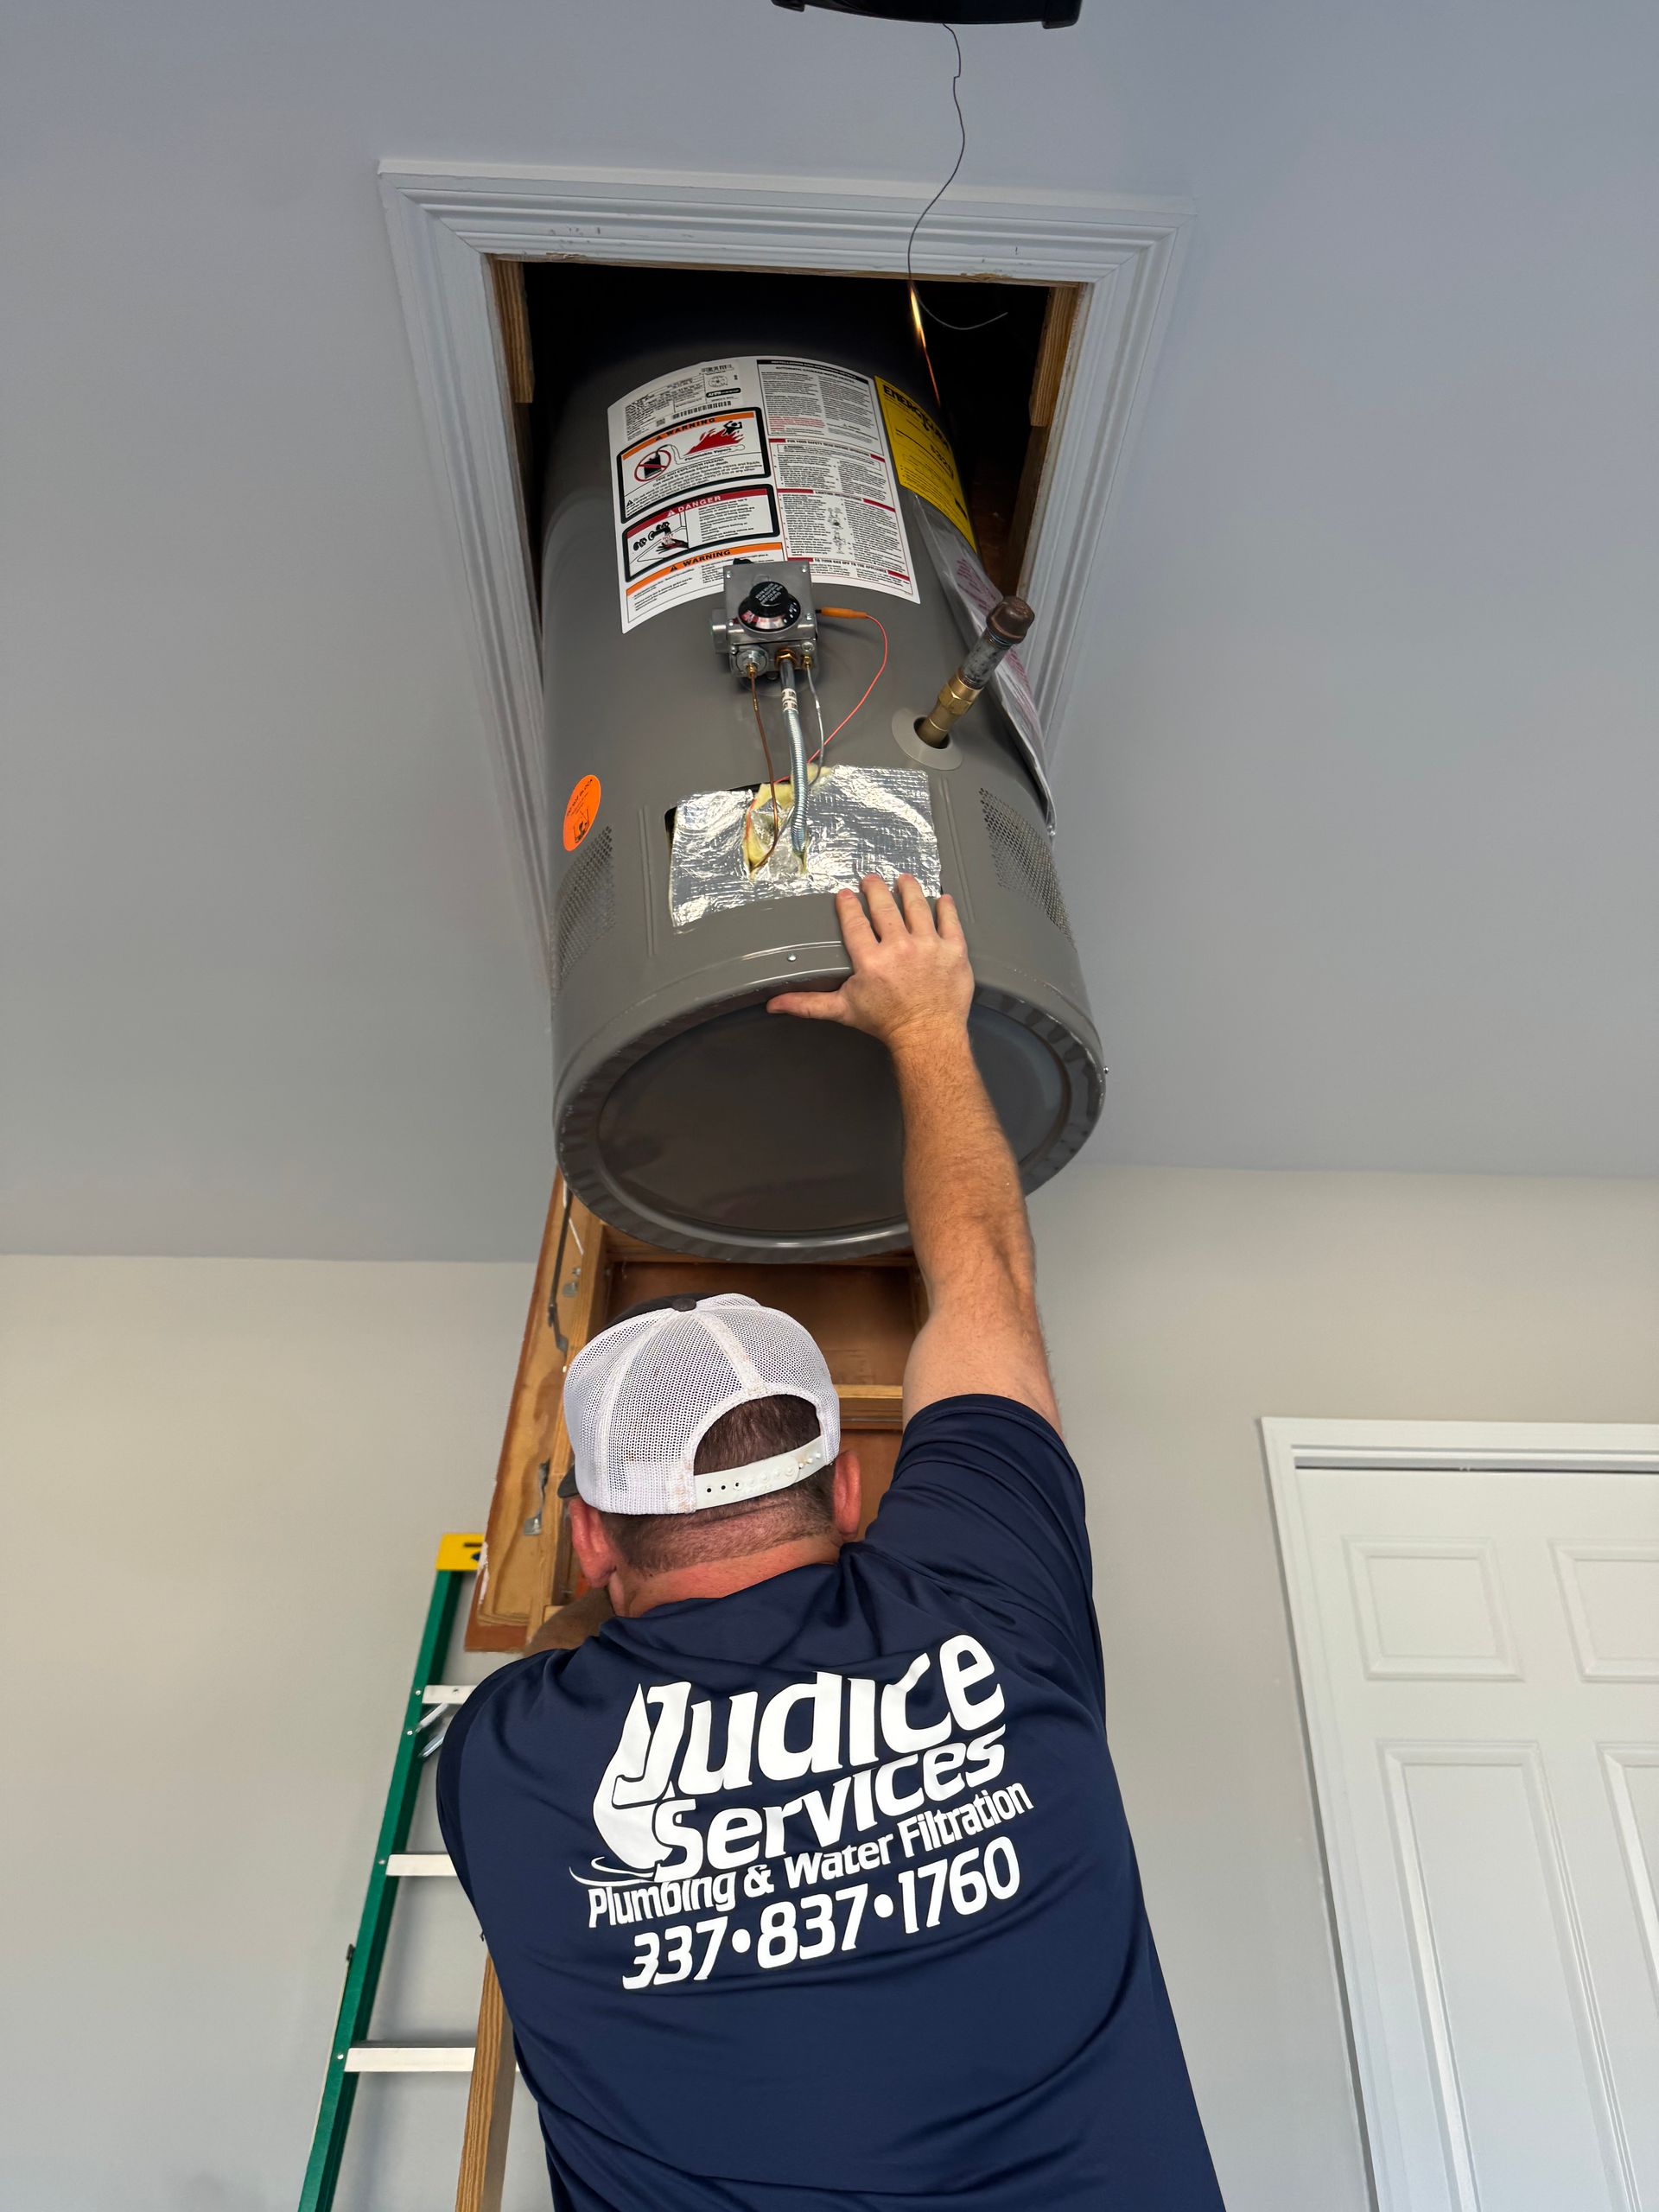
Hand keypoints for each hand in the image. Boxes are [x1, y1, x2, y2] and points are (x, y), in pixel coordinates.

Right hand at [767, 875, 972, 1048]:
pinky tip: (942, 899)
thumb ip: (808, 1004)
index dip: (848, 904)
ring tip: (904, 879)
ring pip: (917, 906)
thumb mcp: (843, 1010)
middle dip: (876, 889)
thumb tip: (774, 1005)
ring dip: (909, 889)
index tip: (845, 894)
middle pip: (884, 907)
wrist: (927, 1037)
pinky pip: (950, 921)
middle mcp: (899, 947)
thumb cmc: (886, 1024)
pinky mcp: (953, 950)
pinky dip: (946, 907)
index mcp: (870, 959)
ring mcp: (928, 946)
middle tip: (871, 880)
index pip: (854, 921)